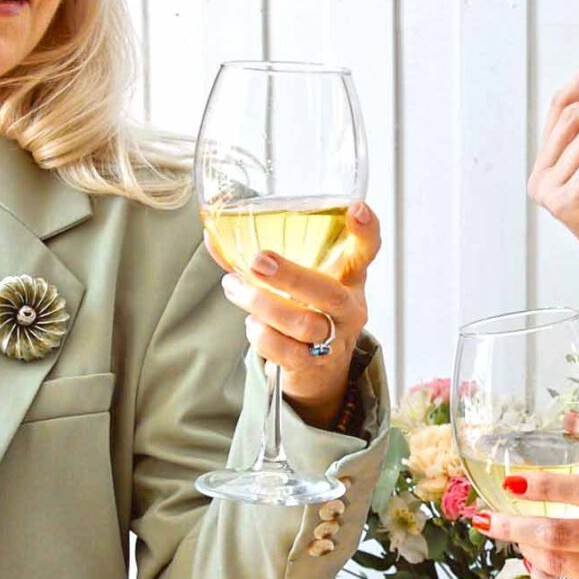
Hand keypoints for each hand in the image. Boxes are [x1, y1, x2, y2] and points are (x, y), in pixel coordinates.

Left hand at [209, 203, 380, 426]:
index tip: (356, 208)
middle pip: (330, 293)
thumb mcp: (298, 281)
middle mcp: (349, 308)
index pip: (367, 250)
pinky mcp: (315, 364)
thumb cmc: (306, 311)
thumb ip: (261, 260)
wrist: (319, 370)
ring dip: (261, 304)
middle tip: (258, 261)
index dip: (366, 230)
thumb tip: (212, 238)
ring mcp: (336, 338)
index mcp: (349, 277)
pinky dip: (261, 335)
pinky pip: (285, 351)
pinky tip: (252, 323)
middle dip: (292, 276)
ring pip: (302, 324)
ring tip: (234, 288)